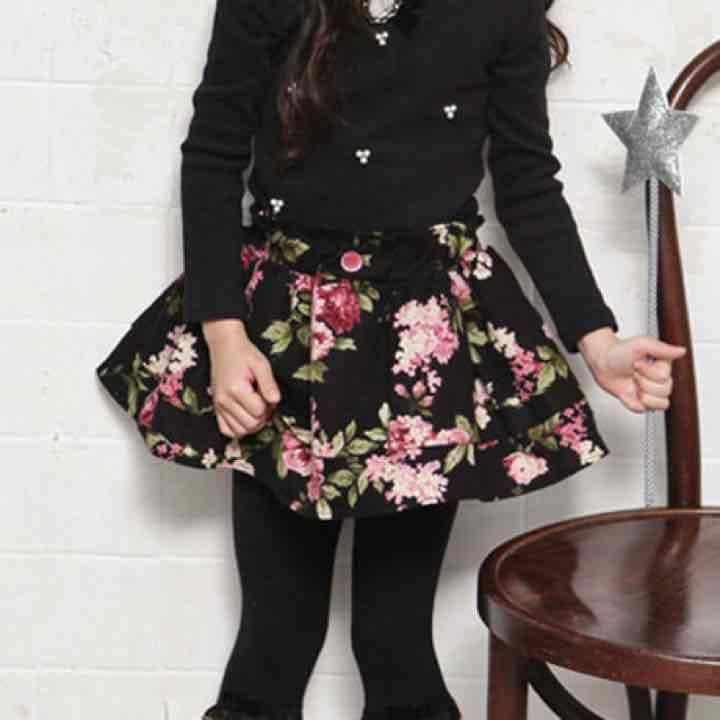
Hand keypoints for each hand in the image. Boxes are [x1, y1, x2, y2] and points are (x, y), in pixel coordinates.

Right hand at [202, 319, 281, 438]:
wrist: (225, 347)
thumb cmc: (244, 354)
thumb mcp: (261, 365)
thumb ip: (269, 384)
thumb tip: (275, 401)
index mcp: (236, 389)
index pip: (259, 412)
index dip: (269, 406)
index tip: (268, 394)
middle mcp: (224, 400)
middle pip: (250, 425)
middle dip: (262, 416)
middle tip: (264, 401)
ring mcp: (218, 406)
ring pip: (239, 431)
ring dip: (252, 424)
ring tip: (255, 408)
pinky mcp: (216, 408)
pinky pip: (226, 430)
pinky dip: (238, 428)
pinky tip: (245, 416)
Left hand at [580, 331, 686, 412]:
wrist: (601, 363)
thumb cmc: (619, 352)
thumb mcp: (640, 344)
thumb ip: (661, 348)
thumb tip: (682, 351)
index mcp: (664, 366)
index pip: (664, 378)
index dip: (647, 372)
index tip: (637, 363)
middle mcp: (660, 380)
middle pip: (664, 391)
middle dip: (643, 382)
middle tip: (633, 373)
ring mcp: (651, 391)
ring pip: (661, 404)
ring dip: (642, 395)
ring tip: (633, 384)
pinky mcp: (640, 401)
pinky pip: (644, 410)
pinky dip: (632, 403)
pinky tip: (626, 393)